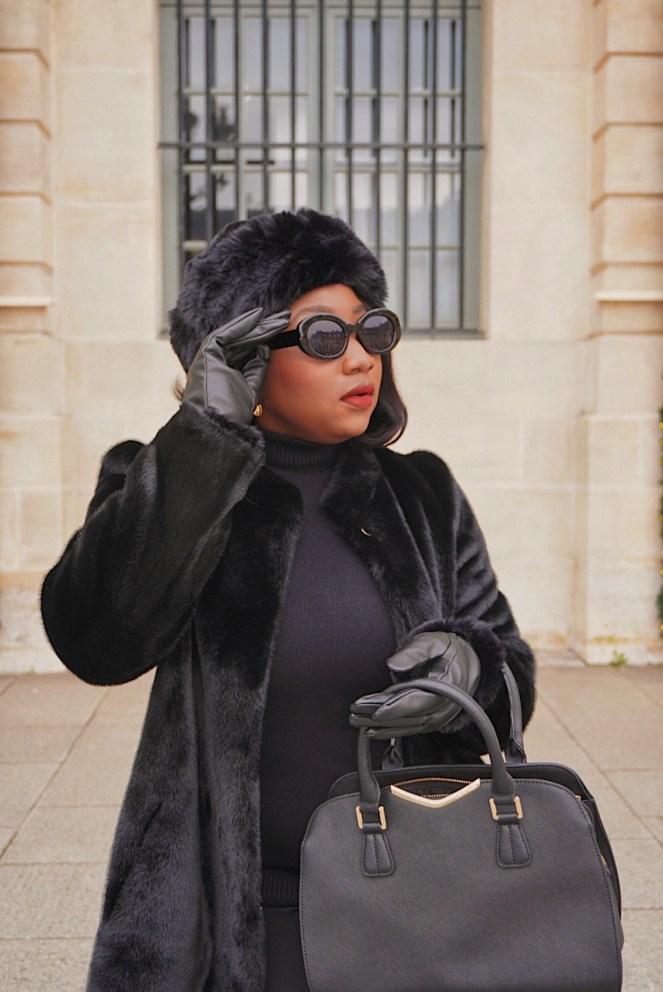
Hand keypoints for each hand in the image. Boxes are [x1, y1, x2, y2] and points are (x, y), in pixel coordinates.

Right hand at [182, 308, 289, 421]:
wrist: (219, 423)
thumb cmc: (233, 412)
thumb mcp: (251, 387)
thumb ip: (257, 367)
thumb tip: (264, 348)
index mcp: (227, 371)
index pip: (248, 350)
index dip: (265, 338)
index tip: (281, 328)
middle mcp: (218, 362)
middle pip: (243, 341)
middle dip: (264, 329)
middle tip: (284, 317)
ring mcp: (210, 358)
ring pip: (236, 336)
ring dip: (255, 324)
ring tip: (275, 316)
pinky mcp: (206, 354)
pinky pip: (224, 335)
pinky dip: (240, 325)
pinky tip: (256, 317)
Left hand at [350, 632, 480, 737]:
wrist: (470, 662)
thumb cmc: (449, 649)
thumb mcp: (434, 641)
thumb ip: (414, 652)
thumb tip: (392, 664)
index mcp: (448, 686)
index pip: (419, 700)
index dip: (397, 707)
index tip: (376, 711)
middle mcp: (444, 707)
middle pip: (409, 715)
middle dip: (380, 717)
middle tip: (355, 714)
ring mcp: (438, 717)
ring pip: (407, 725)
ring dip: (381, 726)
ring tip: (356, 722)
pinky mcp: (431, 720)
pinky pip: (409, 728)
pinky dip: (390, 731)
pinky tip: (371, 731)